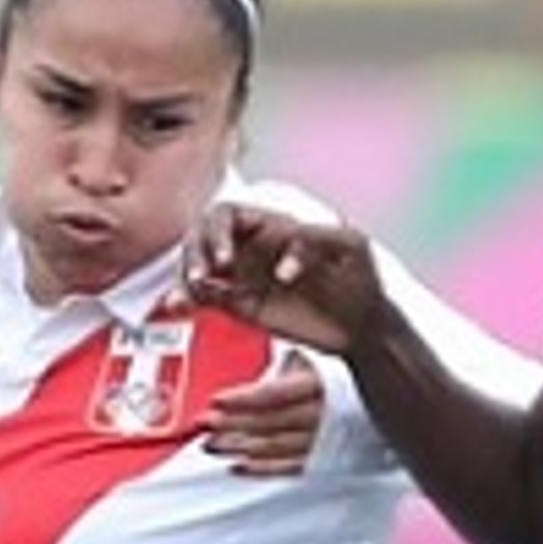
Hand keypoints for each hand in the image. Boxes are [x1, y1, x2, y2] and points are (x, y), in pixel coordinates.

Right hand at [185, 204, 384, 352]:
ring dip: (187, 274)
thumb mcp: (350, 248)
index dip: (219, 233)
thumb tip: (282, 254)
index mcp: (273, 226)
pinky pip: (207, 299)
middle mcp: (253, 248)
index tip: (227, 260)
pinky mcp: (243, 307)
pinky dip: (189, 300)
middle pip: (204, 237)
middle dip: (196, 251)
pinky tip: (179, 306)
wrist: (363, 327)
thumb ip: (318, 239)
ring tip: (188, 291)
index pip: (229, 216)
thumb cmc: (361, 278)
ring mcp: (246, 278)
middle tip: (202, 275)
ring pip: (201, 267)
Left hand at [204, 349, 325, 476]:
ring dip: (238, 446)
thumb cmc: (328, 382)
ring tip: (211, 444)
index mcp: (319, 384)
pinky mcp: (322, 463)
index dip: (243, 398)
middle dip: (232, 423)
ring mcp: (323, 441)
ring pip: (274, 446)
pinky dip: (260, 469)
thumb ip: (278, 370)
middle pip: (270, 421)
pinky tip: (236, 466)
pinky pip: (287, 469)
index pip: (275, 393)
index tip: (215, 400)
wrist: (358, 402)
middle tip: (205, 423)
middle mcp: (323, 414)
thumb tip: (242, 379)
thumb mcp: (308, 362)